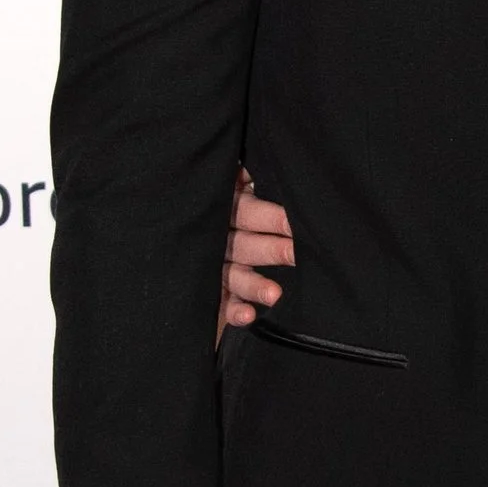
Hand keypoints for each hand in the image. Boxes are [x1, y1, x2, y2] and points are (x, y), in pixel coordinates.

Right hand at [222, 165, 297, 327]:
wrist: (191, 218)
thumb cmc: (238, 195)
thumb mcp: (239, 179)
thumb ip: (244, 174)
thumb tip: (249, 169)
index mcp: (229, 207)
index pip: (251, 212)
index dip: (274, 218)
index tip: (295, 223)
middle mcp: (222, 238)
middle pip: (246, 245)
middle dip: (274, 250)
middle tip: (296, 253)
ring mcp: (219, 266)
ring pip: (235, 276)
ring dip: (254, 285)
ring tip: (274, 293)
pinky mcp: (219, 291)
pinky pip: (225, 303)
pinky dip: (235, 312)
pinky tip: (249, 316)